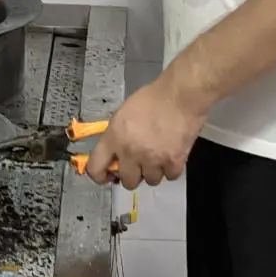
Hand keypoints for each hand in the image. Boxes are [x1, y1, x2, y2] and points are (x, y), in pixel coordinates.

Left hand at [86, 74, 207, 189]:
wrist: (179, 95)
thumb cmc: (152, 98)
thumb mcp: (122, 114)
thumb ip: (115, 136)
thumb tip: (114, 152)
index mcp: (114, 138)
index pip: (96, 168)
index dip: (100, 176)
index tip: (107, 176)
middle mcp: (130, 151)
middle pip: (127, 181)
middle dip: (133, 175)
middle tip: (138, 166)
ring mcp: (152, 158)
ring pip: (150, 180)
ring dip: (153, 171)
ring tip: (158, 156)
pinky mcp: (173, 161)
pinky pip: (170, 176)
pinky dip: (171, 168)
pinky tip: (171, 155)